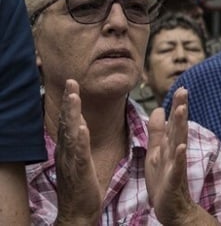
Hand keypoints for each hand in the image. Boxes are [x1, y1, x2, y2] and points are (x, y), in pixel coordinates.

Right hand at [52, 80, 100, 224]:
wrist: (78, 211)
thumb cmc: (82, 186)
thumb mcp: (80, 159)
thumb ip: (80, 142)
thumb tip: (82, 125)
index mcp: (68, 148)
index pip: (68, 121)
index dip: (70, 102)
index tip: (72, 83)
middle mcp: (66, 151)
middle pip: (66, 122)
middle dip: (69, 101)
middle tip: (71, 81)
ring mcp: (71, 160)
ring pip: (71, 133)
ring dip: (72, 114)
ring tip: (74, 96)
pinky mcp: (80, 170)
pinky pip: (79, 153)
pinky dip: (79, 140)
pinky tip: (82, 128)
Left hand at [146, 88, 202, 224]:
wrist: (172, 208)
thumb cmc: (164, 180)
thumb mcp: (156, 152)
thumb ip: (157, 132)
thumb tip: (157, 109)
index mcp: (169, 146)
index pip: (174, 123)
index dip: (177, 106)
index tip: (181, 88)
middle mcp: (175, 153)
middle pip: (178, 128)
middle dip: (180, 109)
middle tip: (184, 91)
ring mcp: (175, 166)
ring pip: (178, 143)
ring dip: (180, 126)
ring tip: (181, 110)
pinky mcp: (174, 180)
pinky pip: (177, 167)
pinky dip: (180, 157)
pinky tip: (181, 147)